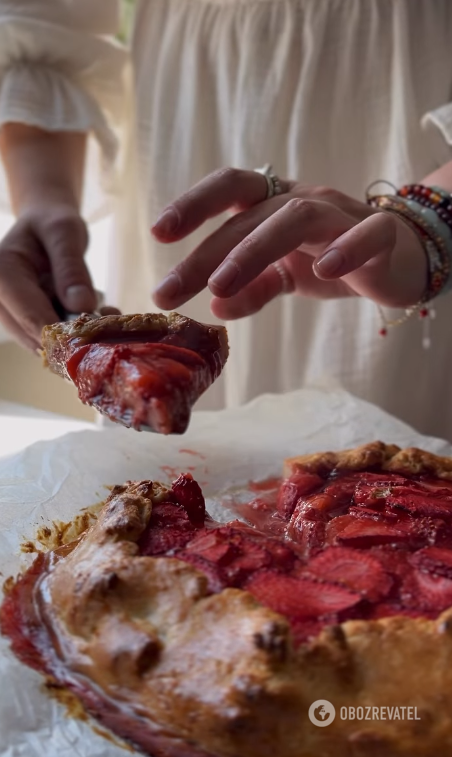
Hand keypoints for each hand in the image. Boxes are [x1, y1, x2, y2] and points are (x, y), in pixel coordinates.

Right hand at [0, 204, 97, 349]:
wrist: (43, 226)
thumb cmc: (51, 222)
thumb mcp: (65, 231)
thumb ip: (71, 267)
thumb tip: (81, 306)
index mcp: (2, 275)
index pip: (30, 316)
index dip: (64, 334)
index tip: (98, 336)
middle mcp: (0, 301)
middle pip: (37, 337)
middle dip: (75, 337)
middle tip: (112, 323)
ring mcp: (12, 316)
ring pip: (47, 344)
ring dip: (79, 337)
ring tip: (109, 314)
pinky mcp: (27, 324)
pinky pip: (53, 339)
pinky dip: (77, 333)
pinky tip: (99, 315)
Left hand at [151, 168, 427, 319]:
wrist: (401, 259)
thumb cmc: (336, 260)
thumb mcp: (285, 278)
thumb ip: (252, 289)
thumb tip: (214, 309)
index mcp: (275, 205)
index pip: (230, 190)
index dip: (194, 204)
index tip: (158, 233)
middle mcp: (304, 201)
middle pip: (250, 216)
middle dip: (205, 254)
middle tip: (169, 291)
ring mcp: (343, 215)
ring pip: (296, 218)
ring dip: (253, 251)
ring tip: (220, 286)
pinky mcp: (382, 236)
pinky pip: (366, 235)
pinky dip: (345, 248)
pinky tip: (323, 271)